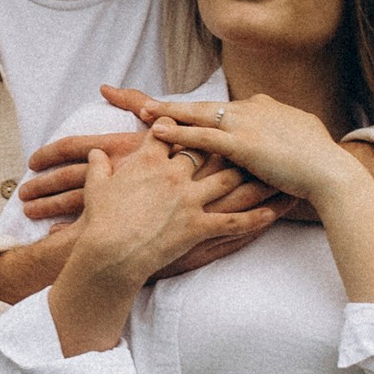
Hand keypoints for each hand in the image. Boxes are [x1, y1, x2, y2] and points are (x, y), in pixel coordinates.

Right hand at [49, 138, 257, 353]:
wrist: (108, 253)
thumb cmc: (99, 221)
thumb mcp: (96, 187)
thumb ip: (98, 166)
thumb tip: (97, 153)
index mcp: (151, 162)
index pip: (174, 133)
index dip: (186, 125)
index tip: (198, 121)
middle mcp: (176, 176)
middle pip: (212, 152)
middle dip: (233, 144)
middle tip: (253, 138)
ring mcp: (190, 201)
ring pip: (232, 182)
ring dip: (256, 176)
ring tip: (276, 170)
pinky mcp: (199, 227)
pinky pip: (235, 222)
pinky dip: (257, 217)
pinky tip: (275, 211)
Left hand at [100, 80, 348, 205]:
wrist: (330, 170)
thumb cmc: (318, 159)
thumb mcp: (298, 137)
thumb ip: (279, 130)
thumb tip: (273, 128)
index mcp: (260, 107)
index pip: (218, 106)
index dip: (192, 109)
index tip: (171, 108)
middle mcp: (249, 109)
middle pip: (199, 104)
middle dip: (166, 103)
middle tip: (135, 99)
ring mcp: (245, 124)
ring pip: (196, 115)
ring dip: (167, 113)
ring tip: (140, 111)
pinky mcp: (242, 143)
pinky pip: (203, 136)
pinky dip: (178, 132)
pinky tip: (157, 133)